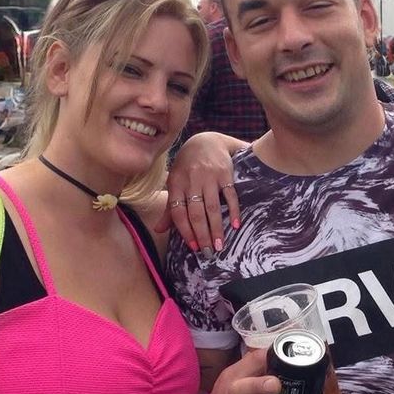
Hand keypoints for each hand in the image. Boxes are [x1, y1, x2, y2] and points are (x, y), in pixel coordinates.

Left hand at [155, 132, 241, 252]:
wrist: (206, 141)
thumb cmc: (187, 167)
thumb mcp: (174, 183)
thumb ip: (169, 208)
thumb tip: (158, 230)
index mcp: (175, 184)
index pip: (179, 213)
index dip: (186, 232)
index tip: (193, 248)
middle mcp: (191, 181)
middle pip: (196, 213)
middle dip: (202, 235)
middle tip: (209, 252)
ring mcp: (208, 177)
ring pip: (212, 207)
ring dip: (216, 228)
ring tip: (220, 245)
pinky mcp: (225, 173)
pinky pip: (230, 195)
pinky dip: (233, 211)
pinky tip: (235, 225)